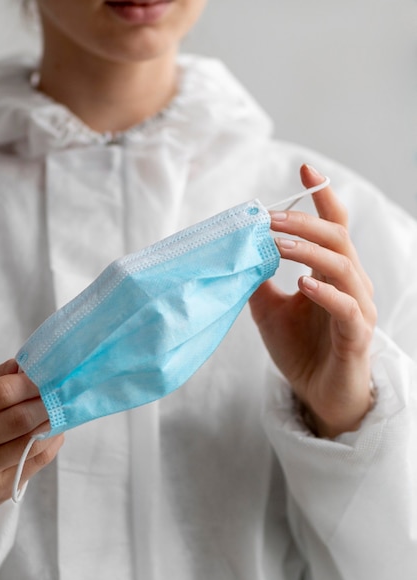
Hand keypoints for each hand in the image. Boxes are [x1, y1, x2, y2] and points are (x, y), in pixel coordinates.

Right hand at [0, 359, 63, 516]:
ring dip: (52, 423)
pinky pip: (36, 462)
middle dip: (45, 403)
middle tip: (60, 393)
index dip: (29, 384)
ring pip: (30, 443)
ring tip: (59, 410)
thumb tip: (27, 366)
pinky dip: (51, 443)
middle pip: (18, 420)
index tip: (47, 376)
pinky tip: (54, 431)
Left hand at [249, 164, 376, 437]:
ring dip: (309, 251)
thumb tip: (237, 252)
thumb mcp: (268, 309)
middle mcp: (350, 283)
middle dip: (303, 223)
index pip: (333, 225)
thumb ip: (257, 280)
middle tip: (268, 218)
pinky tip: (302, 284)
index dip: (322, 196)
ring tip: (277, 244)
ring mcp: (357, 309)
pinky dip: (325, 293)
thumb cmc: (298, 349)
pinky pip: (346, 308)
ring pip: (343, 266)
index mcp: (330, 272)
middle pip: (336, 238)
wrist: (316, 394)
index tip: (304, 169)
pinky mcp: (356, 336)